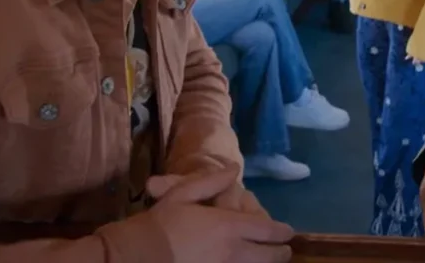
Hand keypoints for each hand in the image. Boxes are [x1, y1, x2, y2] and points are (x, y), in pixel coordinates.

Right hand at [146, 167, 292, 262]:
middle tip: (284, 251)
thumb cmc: (159, 225)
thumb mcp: (182, 194)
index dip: (282, 232)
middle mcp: (233, 252)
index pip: (268, 231)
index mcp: (229, 227)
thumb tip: (234, 170)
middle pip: (269, 256)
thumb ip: (212, 182)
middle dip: (280, 253)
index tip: (289, 233)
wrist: (135, 258)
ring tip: (269, 261)